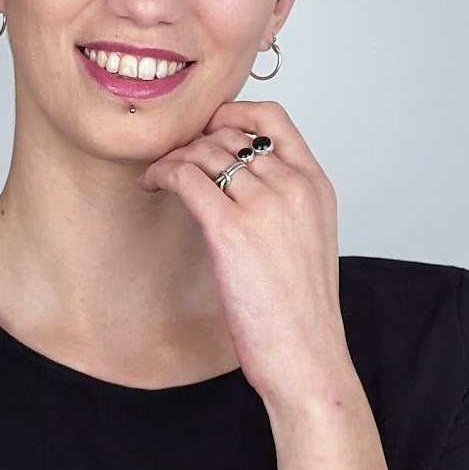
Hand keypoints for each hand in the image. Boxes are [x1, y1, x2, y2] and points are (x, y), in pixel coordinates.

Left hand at [138, 100, 349, 408]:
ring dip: (173, 157)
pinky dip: (162, 173)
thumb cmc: (303, 309)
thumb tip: (239, 176)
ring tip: (159, 175)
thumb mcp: (308, 238)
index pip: (273, 118)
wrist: (308, 357)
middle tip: (174, 160)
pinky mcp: (231, 230)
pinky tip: (152, 184)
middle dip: (193, 141)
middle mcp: (293, 186)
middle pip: (229, 134)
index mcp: (316, 185)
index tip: (208, 128)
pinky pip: (186, 178)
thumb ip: (283, 198)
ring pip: (204, 152)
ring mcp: (264, 206)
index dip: (233, 112)